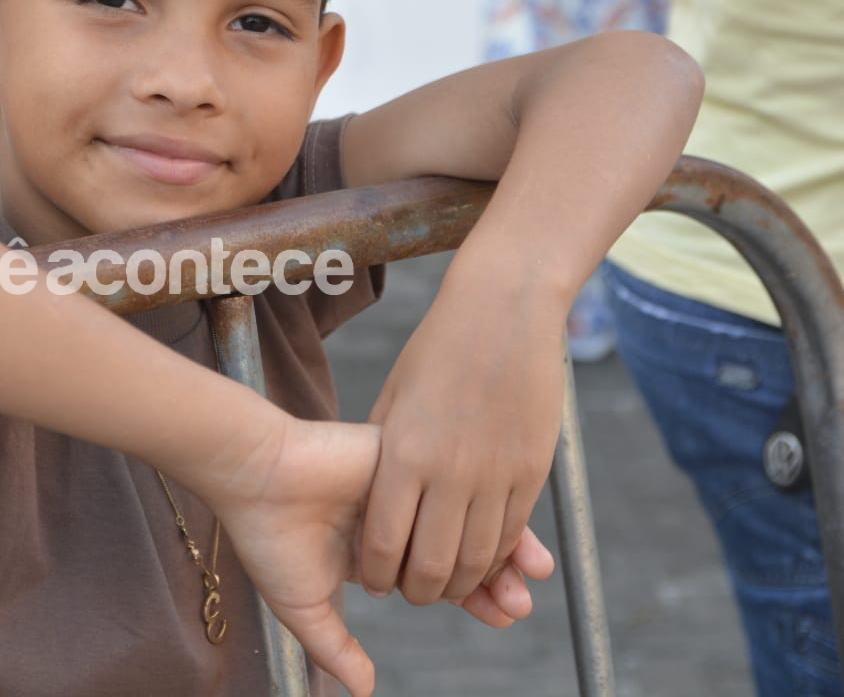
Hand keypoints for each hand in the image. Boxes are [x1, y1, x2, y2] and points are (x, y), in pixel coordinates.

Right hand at [197, 419, 554, 695]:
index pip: (440, 576)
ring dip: (502, 542)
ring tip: (531, 572)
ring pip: (465, 512)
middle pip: (462, 547)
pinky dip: (484, 498)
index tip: (506, 616)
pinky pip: (453, 479)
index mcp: (377, 551)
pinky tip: (507, 523)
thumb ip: (335, 647)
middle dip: (497, 578)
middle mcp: (398, 518)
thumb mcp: (304, 605)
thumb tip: (363, 691)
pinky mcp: (406, 454)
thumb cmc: (268, 537)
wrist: (253, 477)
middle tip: (521, 604)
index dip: (475, 596)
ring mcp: (405, 485)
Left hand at [358, 267, 565, 610]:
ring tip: (445, 584)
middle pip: (432, 564)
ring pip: (478, 559)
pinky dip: (497, 558)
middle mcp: (450, 471)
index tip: (373, 582)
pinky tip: (482, 561)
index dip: (378, 573)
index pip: (385, 542)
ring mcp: (495, 473)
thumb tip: (377, 511)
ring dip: (461, 585)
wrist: (502, 312)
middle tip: (410, 592)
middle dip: (418, 591)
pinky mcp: (532, 470)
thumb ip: (386, 457)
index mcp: (404, 453)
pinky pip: (512, 534)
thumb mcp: (394, 401)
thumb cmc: (437, 352)